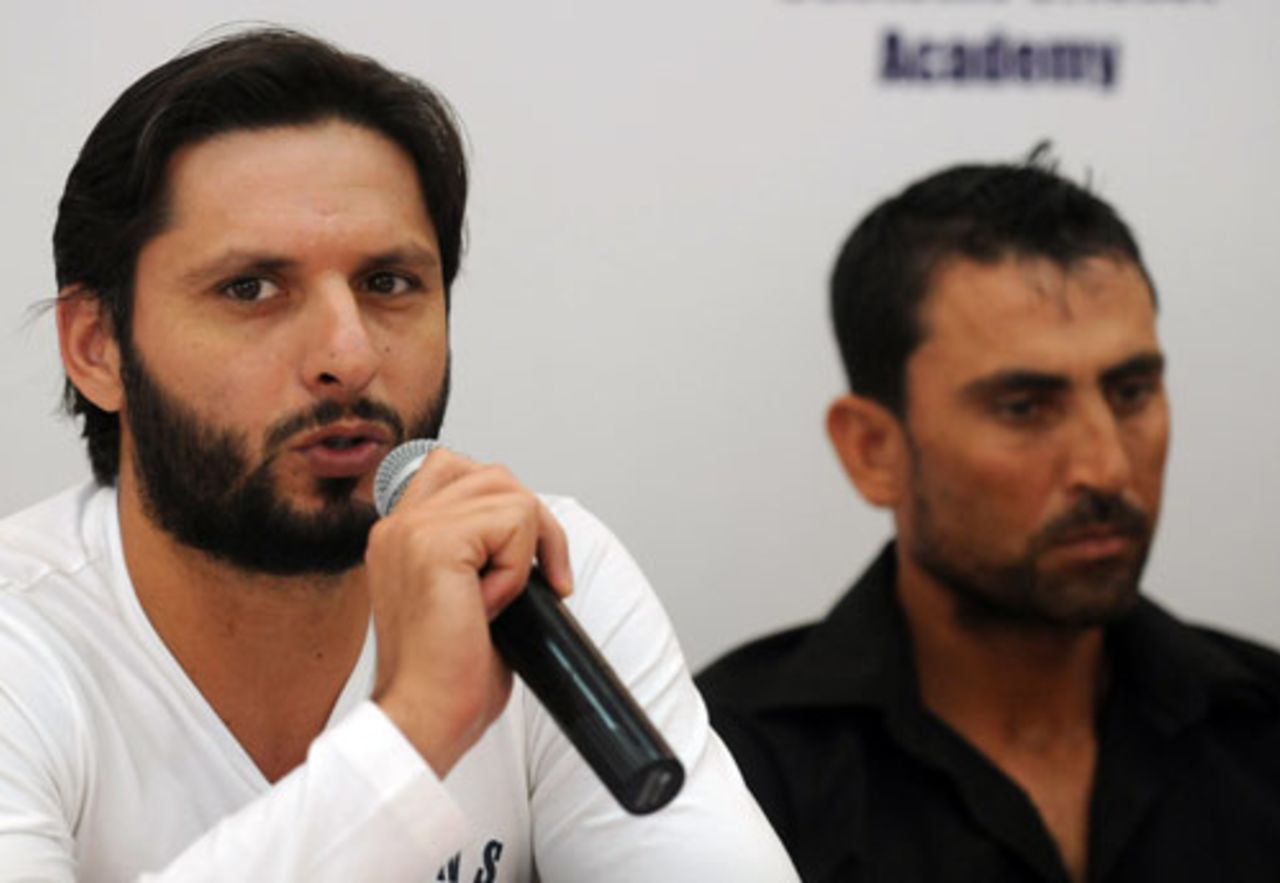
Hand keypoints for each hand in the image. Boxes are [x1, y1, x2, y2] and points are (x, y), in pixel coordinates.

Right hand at [364, 447, 572, 775]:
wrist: (424, 719)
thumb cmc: (446, 677)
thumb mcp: (467, 595)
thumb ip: (481, 550)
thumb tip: (530, 530)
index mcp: (401, 534)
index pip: (462, 471)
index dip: (508, 512)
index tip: (522, 569)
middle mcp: (399, 524)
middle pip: (495, 476)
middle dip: (534, 526)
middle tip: (536, 584)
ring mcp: (411, 529)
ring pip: (511, 494)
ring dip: (524, 550)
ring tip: (498, 601)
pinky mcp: (434, 544)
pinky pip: (514, 521)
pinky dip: (518, 568)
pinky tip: (490, 606)